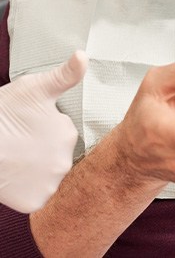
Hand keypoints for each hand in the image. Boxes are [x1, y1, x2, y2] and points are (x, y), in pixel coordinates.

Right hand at [0, 51, 87, 212]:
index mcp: (68, 134)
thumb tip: (83, 55)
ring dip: (37, 169)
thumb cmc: (2, 114)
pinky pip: (37, 195)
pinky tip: (16, 176)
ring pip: (49, 175)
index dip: (44, 128)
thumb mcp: (34, 88)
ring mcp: (50, 184)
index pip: (62, 132)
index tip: (28, 126)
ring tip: (16, 157)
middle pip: (57, 154)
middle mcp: (66, 162)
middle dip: (43, 149)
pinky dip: (28, 189)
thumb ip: (64, 75)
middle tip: (20, 142)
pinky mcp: (35, 202)